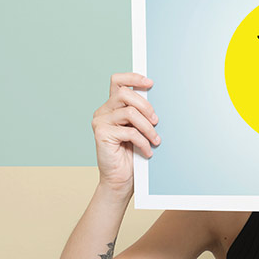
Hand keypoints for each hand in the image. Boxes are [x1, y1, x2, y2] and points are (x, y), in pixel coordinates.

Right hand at [91, 72, 160, 194]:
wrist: (121, 180)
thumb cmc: (132, 156)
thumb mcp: (140, 130)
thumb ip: (142, 115)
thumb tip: (158, 102)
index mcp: (113, 107)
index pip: (118, 81)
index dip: (133, 77)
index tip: (150, 83)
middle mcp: (103, 111)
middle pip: (124, 93)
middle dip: (145, 105)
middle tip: (156, 121)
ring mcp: (100, 122)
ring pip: (129, 112)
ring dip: (148, 127)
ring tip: (155, 140)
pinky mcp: (101, 134)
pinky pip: (129, 131)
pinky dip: (143, 141)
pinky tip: (148, 151)